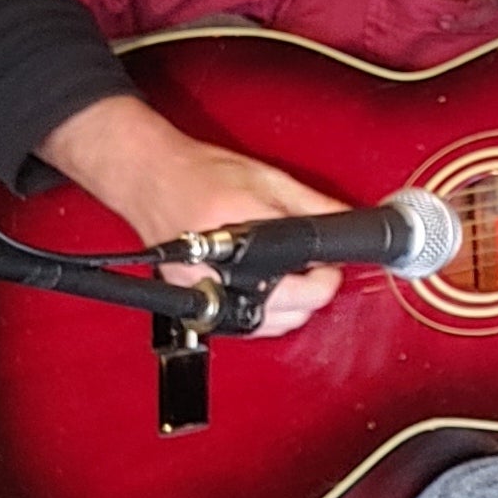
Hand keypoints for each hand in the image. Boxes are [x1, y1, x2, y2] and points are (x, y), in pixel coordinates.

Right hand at [35, 91, 347, 339]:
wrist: (149, 176)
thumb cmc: (198, 172)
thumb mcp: (267, 179)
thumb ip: (313, 205)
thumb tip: (348, 222)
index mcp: (240, 228)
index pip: (298, 271)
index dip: (326, 275)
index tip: (334, 266)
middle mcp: (217, 264)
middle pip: (286, 307)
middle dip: (314, 294)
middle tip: (320, 273)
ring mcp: (199, 286)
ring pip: (265, 325)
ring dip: (290, 311)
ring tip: (295, 282)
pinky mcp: (188, 298)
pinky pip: (237, 323)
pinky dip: (261, 314)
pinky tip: (267, 293)